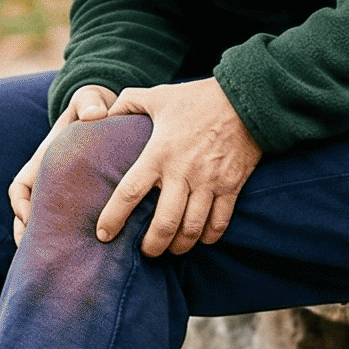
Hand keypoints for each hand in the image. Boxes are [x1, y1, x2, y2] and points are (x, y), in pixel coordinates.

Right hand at [9, 85, 114, 244]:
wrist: (109, 118)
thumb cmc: (94, 108)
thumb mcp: (90, 100)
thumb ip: (89, 101)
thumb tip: (95, 115)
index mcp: (43, 162)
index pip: (20, 188)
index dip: (21, 204)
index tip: (28, 216)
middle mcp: (49, 182)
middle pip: (27, 215)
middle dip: (27, 234)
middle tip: (36, 253)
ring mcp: (63, 194)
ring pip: (47, 225)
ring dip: (46, 243)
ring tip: (57, 263)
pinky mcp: (82, 203)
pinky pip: (71, 226)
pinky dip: (71, 241)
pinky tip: (86, 258)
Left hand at [96, 78, 261, 256]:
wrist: (246, 98)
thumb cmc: (198, 98)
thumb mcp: (158, 95)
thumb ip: (128, 103)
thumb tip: (103, 114)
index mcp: (159, 152)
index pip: (130, 192)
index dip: (114, 217)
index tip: (104, 234)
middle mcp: (183, 172)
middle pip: (164, 224)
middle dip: (152, 245)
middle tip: (146, 252)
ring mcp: (210, 181)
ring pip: (192, 229)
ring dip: (180, 246)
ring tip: (171, 250)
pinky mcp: (232, 186)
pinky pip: (220, 222)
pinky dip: (209, 237)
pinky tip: (201, 239)